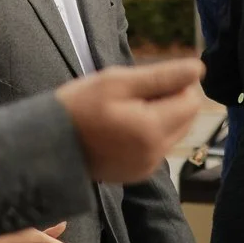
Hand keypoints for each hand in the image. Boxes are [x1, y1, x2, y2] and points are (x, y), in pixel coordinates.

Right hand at [55, 60, 206, 181]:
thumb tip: (199, 69)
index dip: (178, 85)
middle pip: (186, 118)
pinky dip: (149, 133)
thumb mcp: (117, 82)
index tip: (149, 80)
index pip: (192, 102)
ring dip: (160, 116)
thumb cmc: (77, 107)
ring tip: (125, 110)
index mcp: (152, 131)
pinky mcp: (137, 173)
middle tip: (134, 94)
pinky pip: (158, 147)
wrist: (44, 145)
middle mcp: (155, 154)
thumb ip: (162, 77)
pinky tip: (121, 126)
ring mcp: (146, 167)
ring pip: (174, 132)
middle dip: (170, 101)